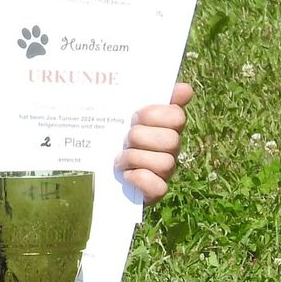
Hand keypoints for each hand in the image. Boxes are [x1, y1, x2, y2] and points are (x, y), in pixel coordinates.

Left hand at [117, 81, 192, 203]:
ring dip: (135, 159)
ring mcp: (164, 172)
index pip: (176, 116)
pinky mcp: (154, 193)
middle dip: (141, 137)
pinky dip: (140, 179)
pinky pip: (158, 187)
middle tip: (124, 140)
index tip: (134, 116)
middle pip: (171, 140)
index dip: (154, 115)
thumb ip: (149, 97)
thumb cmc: (113, 138)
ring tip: (119, 159)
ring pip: (165, 163)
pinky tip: (126, 175)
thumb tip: (185, 88)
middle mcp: (169, 150)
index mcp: (165, 127)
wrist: (95, 174)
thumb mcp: (124, 114)